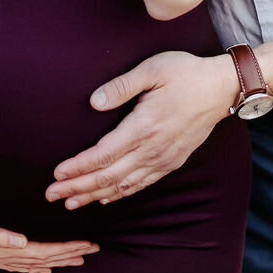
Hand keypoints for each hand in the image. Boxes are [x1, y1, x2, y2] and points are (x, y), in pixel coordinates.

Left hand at [45, 51, 238, 209]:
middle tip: (51, 196)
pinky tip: (106, 199)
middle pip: (108, 176)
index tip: (56, 175)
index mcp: (144, 127)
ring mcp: (163, 159)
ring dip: (95, 195)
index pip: (102, 155)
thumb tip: (93, 103)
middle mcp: (152, 149)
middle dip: (78, 187)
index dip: (77, 168)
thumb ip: (121, 86)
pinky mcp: (172, 162)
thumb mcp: (152, 69)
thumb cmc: (185, 73)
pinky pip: (141, 184)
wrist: (221, 89)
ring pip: (123, 185)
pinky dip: (120, 194)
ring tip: (71, 203)